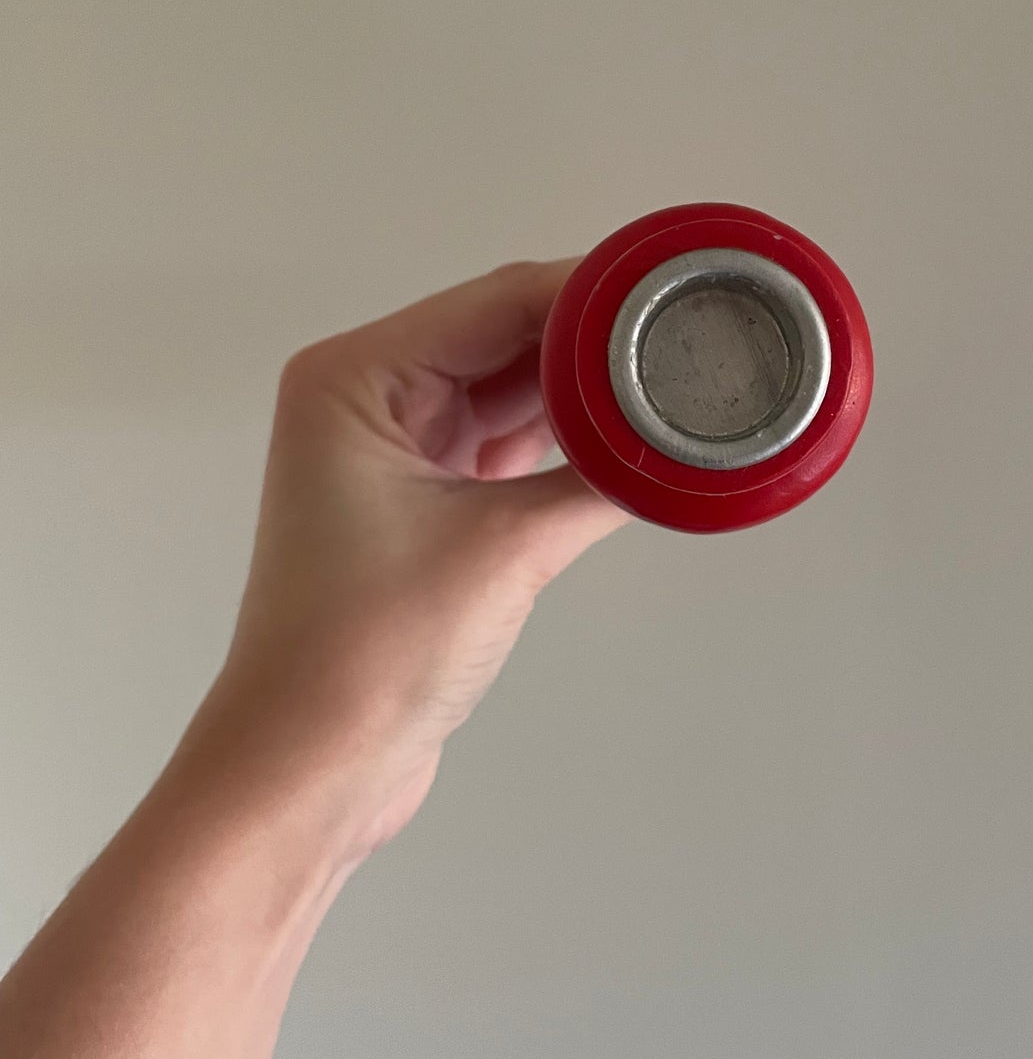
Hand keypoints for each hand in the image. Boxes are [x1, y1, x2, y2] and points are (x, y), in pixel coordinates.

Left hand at [182, 260, 628, 859]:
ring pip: (514, 391)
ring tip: (678, 385)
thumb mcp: (504, 548)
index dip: (595, 293)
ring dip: (587, 394)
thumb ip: (600, 480)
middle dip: (599, 340)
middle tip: (694, 336)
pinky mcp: (425, 501)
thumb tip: (685, 444)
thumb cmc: (365, 656)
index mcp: (356, 378)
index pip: (497, 301)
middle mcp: (369, 398)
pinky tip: (631, 442)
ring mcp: (396, 451)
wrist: (311, 766)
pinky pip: (510, 445)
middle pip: (508, 335)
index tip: (677, 293)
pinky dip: (568, 445)